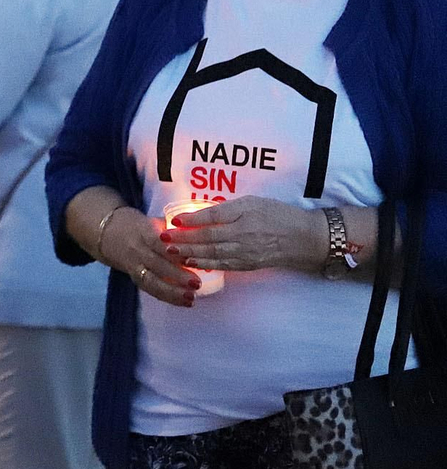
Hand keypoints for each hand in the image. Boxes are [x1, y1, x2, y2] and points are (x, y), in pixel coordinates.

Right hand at [97, 206, 198, 307]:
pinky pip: (150, 290)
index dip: (173, 251)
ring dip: (172, 292)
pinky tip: (184, 302)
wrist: (110, 233)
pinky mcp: (135, 278)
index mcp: (143, 231)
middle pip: (155, 264)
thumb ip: (175, 228)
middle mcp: (137, 249)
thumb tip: (203, 233)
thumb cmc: (141, 226)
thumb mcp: (154, 221)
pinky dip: (168, 297)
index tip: (191, 258)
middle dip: (177, 275)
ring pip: (151, 281)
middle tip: (197, 283)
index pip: (157, 242)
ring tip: (191, 298)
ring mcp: (134, 265)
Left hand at [161, 195, 327, 272]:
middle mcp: (244, 236)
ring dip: (189, 253)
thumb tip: (201, 213)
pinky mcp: (248, 265)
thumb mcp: (253, 203)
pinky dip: (205, 264)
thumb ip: (227, 208)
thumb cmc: (278, 215)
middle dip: (183, 239)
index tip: (174, 220)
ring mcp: (246, 253)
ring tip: (171, 251)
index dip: (192, 219)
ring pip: (212, 254)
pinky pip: (222, 266)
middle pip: (208, 238)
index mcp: (245, 216)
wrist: (305, 239)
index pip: (213, 218)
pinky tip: (191, 262)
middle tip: (163, 238)